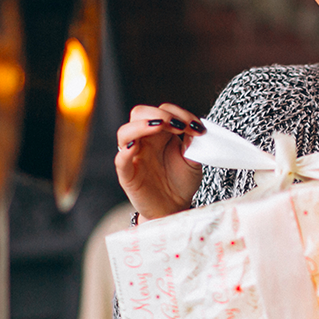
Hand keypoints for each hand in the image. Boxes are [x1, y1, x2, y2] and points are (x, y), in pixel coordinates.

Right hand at [114, 103, 205, 219]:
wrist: (175, 207)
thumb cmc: (181, 182)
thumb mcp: (193, 161)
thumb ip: (193, 145)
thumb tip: (193, 129)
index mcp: (161, 133)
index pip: (163, 111)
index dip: (180, 113)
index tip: (198, 127)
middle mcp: (145, 140)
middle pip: (140, 113)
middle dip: (160, 114)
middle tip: (180, 125)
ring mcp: (134, 156)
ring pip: (125, 132)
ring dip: (142, 125)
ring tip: (160, 126)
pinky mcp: (128, 174)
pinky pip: (121, 160)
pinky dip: (125, 151)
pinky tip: (135, 146)